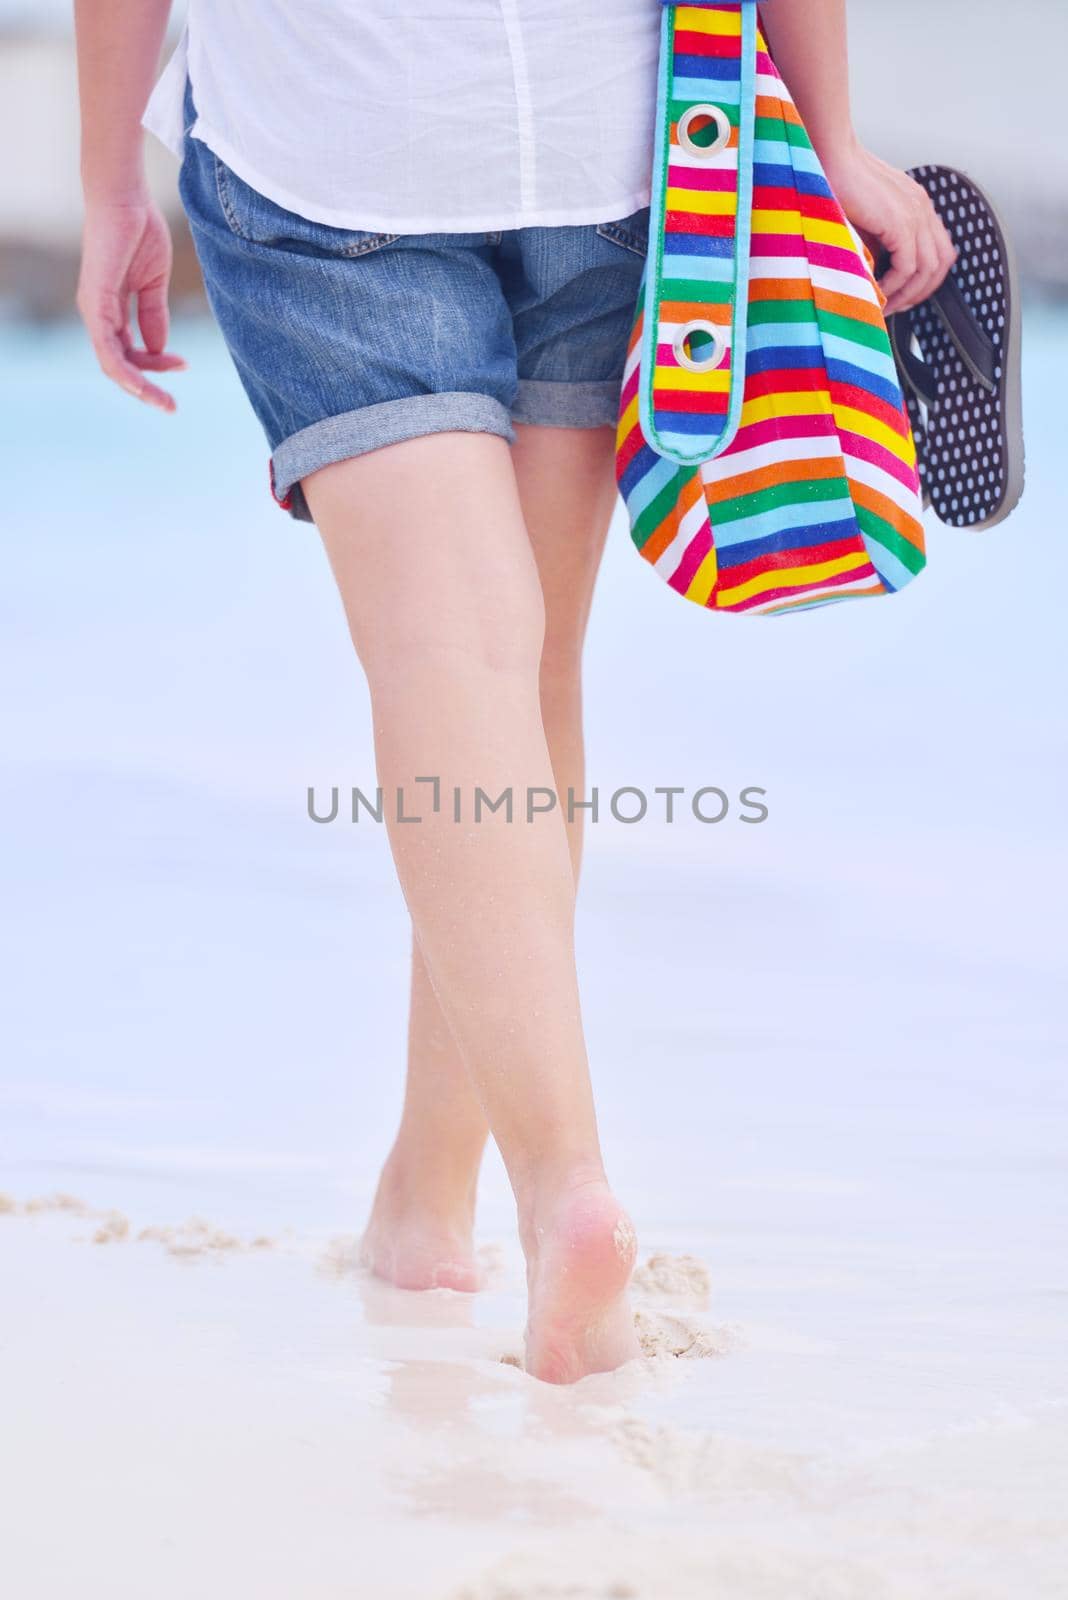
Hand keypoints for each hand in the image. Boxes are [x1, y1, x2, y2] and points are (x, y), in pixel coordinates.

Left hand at [77, 196, 185, 410]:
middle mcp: (98, 314)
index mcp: (111, 309)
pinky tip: (143, 380)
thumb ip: (154, 316)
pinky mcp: (96, 303)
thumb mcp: (154, 283)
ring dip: (138, 387)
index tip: (184, 365)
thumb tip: (159, 349)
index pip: (129, 352)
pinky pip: (107, 348)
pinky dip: (126, 368)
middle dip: (146, 389)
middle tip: (171, 407)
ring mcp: (94, 310)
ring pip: (112, 364)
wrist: (125, 197)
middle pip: (119, 365)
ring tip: (162, 402)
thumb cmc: (138, 230)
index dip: (156, 365)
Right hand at [821, 141, 956, 316]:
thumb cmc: (836, 182)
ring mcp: (915, 213)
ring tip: (886, 305)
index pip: (939, 251)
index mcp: (917, 205)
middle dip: (920, 292)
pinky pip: (908, 267)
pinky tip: (878, 291)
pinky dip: (895, 285)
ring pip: (929, 269)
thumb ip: (878, 240)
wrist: (828, 155)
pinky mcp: (901, 221)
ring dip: (908, 294)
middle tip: (896, 307)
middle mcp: (923, 208)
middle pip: (941, 263)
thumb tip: (876, 273)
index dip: (924, 280)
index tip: (900, 295)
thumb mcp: (866, 216)